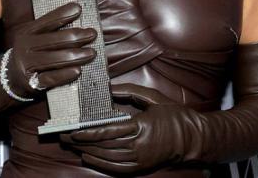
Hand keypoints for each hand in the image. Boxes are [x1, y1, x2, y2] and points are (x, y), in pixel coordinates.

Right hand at [7, 2, 97, 99]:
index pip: (47, 21)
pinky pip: (50, 78)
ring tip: (91, 52)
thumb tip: (76, 13)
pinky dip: (64, 74)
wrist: (10, 78)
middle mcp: (25, 47)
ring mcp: (27, 65)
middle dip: (76, 36)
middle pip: (54, 40)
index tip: (78, 9)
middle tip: (92, 34)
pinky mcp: (31, 82)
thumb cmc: (31, 53)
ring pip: (54, 59)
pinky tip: (77, 70)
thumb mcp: (34, 37)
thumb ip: (51, 28)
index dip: (62, 14)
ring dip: (76, 55)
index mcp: (27, 32)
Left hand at [58, 83, 203, 173]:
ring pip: (107, 157)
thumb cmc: (174, 116)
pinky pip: (116, 169)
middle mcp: (139, 146)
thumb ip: (130, 92)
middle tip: (64, 137)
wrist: (193, 139)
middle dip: (81, 142)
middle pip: (103, 146)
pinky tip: (88, 157)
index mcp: (141, 127)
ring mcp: (139, 159)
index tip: (72, 129)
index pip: (108, 131)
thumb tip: (110, 87)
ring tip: (72, 145)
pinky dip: (100, 164)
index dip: (88, 132)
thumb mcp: (154, 98)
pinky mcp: (141, 167)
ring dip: (87, 152)